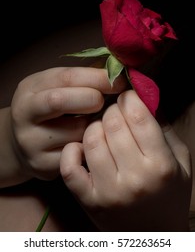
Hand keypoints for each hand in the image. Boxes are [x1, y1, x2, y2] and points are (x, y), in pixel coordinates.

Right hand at [10, 66, 126, 180]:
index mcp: (29, 89)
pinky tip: (89, 141)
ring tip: (95, 122)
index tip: (120, 81)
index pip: (65, 78)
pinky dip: (91, 145)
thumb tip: (118, 73)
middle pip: (59, 100)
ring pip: (76, 131)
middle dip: (91, 98)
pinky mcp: (42, 164)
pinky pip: (79, 153)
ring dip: (95, 125)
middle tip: (104, 102)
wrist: (25, 143)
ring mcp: (31, 142)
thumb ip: (83, 79)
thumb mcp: (57, 88)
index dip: (97, 78)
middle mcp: (24, 114)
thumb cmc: (51, 110)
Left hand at [60, 90, 191, 230]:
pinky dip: (71, 150)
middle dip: (112, 110)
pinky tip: (81, 147)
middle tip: (115, 112)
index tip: (127, 96)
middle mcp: (134, 179)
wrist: (154, 235)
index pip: (138, 117)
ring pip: (91, 139)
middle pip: (112, 124)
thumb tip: (144, 97)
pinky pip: (69, 167)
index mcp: (160, 166)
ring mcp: (107, 192)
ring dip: (94, 126)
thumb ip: (164, 128)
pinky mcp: (88, 200)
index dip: (130, 99)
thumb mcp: (181, 161)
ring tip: (102, 129)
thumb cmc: (170, 194)